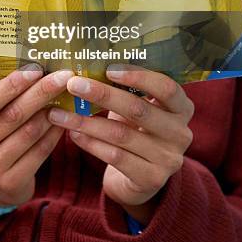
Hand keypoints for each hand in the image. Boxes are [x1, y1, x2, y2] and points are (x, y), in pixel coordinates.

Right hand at [0, 66, 73, 226]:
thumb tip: (34, 70)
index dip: (11, 85)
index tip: (35, 70)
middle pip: (12, 115)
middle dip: (40, 92)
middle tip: (62, 76)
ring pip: (29, 132)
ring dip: (51, 112)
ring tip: (64, 96)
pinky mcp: (10, 184)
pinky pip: (39, 152)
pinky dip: (54, 133)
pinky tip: (63, 120)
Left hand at [47, 64, 193, 223]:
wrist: (140, 178)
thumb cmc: (137, 130)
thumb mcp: (138, 107)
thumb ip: (126, 89)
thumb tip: (89, 63)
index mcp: (182, 107)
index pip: (166, 87)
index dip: (139, 77)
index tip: (108, 69)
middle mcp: (180, 133)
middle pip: (138, 109)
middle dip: (103, 94)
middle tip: (73, 84)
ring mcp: (168, 158)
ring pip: (121, 134)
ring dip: (86, 121)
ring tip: (60, 112)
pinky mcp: (151, 179)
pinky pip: (115, 156)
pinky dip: (90, 143)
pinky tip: (73, 133)